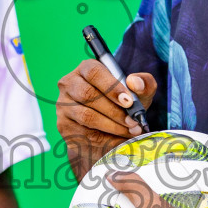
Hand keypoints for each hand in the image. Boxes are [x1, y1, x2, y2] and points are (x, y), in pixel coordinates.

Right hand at [55, 60, 157, 177]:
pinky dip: (105, 138)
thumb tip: (135, 82)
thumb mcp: (138, 93)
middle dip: (114, 110)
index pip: (94, 72)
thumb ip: (143, 83)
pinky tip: (119, 139)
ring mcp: (63, 105)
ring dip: (112, 125)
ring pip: (86, 115)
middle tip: (133, 121)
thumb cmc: (122, 105)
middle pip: (88, 94)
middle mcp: (69, 83)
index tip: (129, 101)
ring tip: (130, 130)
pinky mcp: (64, 125)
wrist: (109, 130)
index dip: (112, 86)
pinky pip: (83, 132)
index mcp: (86, 69)